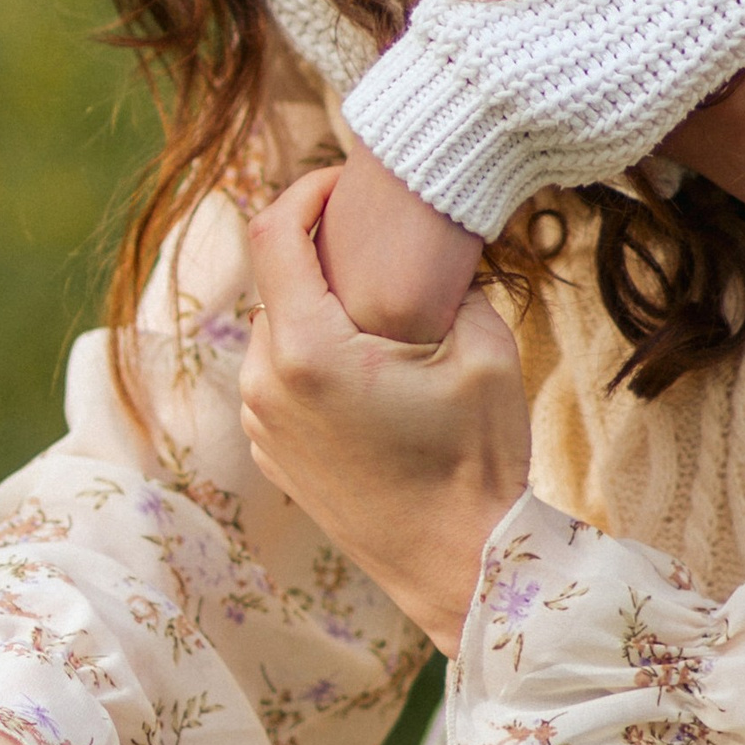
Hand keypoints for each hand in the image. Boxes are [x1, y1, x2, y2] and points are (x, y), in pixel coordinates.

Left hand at [242, 166, 528, 651]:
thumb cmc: (477, 460)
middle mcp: (264, 384)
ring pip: (272, 326)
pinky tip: (366, 359)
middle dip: (319, 246)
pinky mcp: (271, 452)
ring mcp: (261, 423)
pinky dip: (309, 351)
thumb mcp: (483, 350)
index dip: (308, 188)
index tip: (348, 180)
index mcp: (308, 352)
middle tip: (375, 232)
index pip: (274, 232)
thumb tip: (437, 241)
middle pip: (273, 278)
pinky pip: (275, 375)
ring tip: (375, 300)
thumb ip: (450, 282)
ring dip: (315, 302)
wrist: (460, 565)